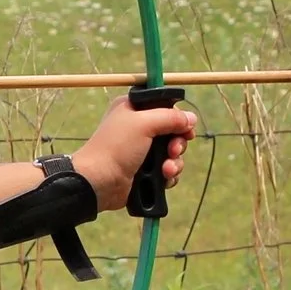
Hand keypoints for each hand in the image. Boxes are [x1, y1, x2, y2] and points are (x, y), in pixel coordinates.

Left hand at [70, 94, 197, 213]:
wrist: (98, 182)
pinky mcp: (145, 171)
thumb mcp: (144, 123)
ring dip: (174, 162)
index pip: (165, 107)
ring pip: (172, 153)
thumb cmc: (117, 147)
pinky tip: (164, 179)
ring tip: (165, 170)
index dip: (178, 117)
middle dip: (178, 143)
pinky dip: (169, 175)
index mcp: (134, 109)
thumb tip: (192, 118)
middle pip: (173, 132)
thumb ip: (171, 117)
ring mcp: (142, 151)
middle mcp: (138, 128)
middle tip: (173, 151)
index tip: (185, 128)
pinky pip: (167, 171)